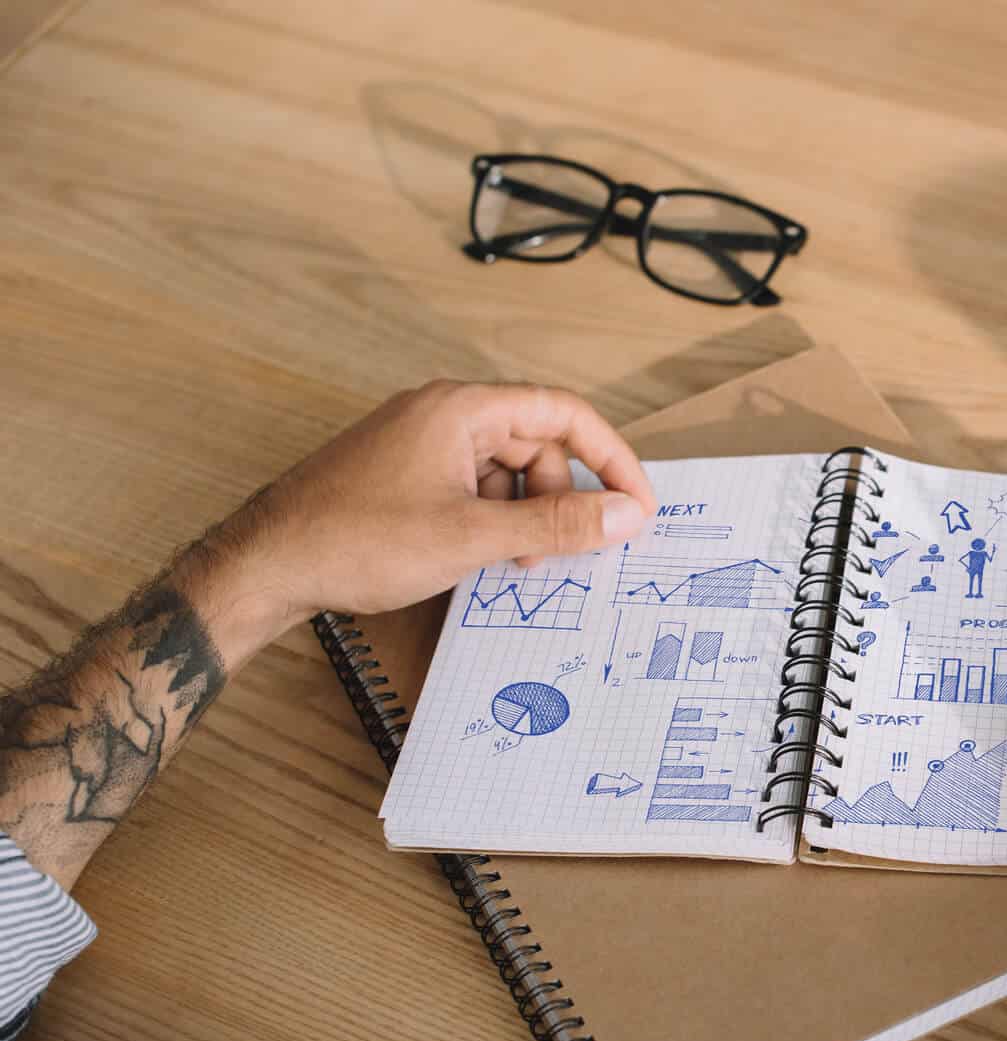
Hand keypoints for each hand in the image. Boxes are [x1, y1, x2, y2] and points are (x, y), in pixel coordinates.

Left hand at [192, 381, 656, 660]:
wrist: (267, 564)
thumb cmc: (356, 540)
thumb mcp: (472, 537)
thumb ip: (556, 524)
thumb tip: (624, 516)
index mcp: (461, 408)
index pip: (564, 413)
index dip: (611, 459)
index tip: (636, 506)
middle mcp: (442, 413)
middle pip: (537, 442)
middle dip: (561, 496)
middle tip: (568, 550)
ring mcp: (420, 442)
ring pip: (506, 470)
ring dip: (526, 514)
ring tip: (517, 562)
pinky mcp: (405, 473)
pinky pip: (473, 486)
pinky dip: (492, 519)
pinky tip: (482, 557)